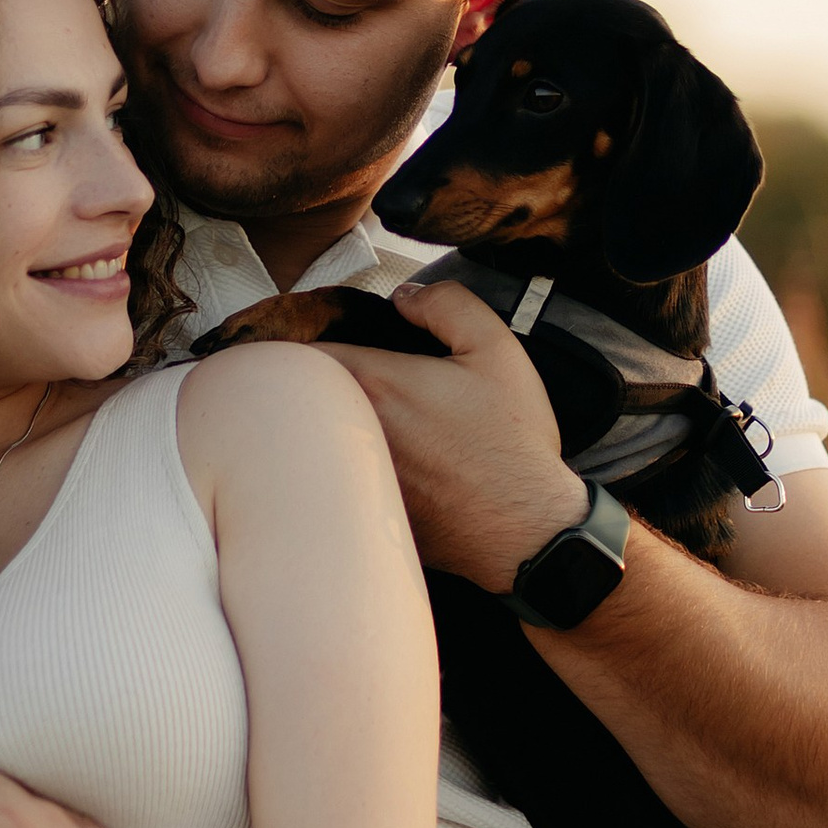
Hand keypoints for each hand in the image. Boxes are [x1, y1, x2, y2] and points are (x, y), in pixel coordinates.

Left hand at [322, 281, 588, 593]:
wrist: (527, 530)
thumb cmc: (511, 441)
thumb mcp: (494, 349)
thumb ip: (446, 304)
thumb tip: (404, 297)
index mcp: (375, 384)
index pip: (301, 351)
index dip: (304, 336)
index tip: (323, 334)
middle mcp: (350, 431)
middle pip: (302, 396)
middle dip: (311, 381)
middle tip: (336, 372)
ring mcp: (353, 477)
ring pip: (314, 439)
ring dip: (324, 424)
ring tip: (357, 416)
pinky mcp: (363, 512)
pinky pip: (335, 477)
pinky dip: (343, 464)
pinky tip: (382, 461)